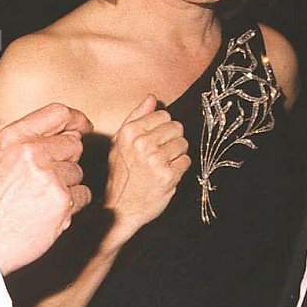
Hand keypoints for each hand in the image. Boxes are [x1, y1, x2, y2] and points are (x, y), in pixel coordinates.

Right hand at [0, 103, 92, 274]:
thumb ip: (27, 142)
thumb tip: (68, 134)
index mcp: (14, 138)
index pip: (57, 113)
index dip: (76, 119)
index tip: (83, 126)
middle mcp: (32, 152)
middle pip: (74, 145)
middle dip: (66, 161)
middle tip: (46, 180)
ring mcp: (49, 176)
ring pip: (78, 172)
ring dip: (66, 186)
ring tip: (40, 200)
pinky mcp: (62, 201)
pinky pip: (83, 195)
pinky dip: (71, 205)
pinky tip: (49, 212)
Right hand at [102, 95, 191, 249]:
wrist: (120, 209)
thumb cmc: (121, 176)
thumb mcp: (119, 143)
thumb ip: (136, 117)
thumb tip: (152, 97)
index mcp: (130, 132)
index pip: (163, 115)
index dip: (162, 128)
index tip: (154, 141)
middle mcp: (142, 144)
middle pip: (176, 128)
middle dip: (171, 140)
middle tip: (159, 154)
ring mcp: (156, 160)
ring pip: (183, 144)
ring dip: (176, 155)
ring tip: (162, 165)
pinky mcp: (168, 176)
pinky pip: (187, 161)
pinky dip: (180, 169)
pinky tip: (166, 175)